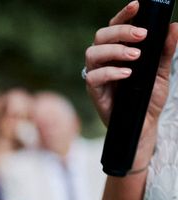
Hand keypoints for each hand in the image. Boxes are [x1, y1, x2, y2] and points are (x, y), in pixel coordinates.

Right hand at [85, 1, 177, 125]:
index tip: (137, 5)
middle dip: (121, 31)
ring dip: (114, 50)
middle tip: (142, 36)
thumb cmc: (148, 98)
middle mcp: (104, 61)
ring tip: (135, 56)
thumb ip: (165, 50)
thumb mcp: (162, 72)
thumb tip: (173, 27)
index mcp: (117, 51)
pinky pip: (93, 77)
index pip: (115, 27)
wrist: (144, 125)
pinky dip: (110, 72)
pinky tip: (127, 73)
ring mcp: (97, 76)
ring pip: (92, 53)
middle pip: (100, 36)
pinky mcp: (94, 92)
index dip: (123, 15)